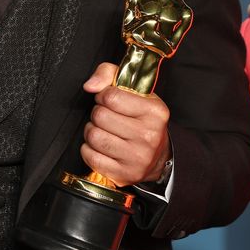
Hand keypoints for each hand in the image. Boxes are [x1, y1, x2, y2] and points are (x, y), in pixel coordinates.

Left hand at [80, 62, 171, 186]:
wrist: (159, 156)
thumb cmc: (142, 118)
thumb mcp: (134, 90)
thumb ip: (108, 74)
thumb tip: (89, 85)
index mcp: (154, 112)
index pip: (111, 97)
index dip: (103, 96)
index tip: (109, 100)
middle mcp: (148, 136)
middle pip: (100, 116)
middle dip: (98, 114)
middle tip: (107, 116)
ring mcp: (137, 158)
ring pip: (93, 136)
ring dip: (92, 131)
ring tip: (104, 130)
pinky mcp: (124, 174)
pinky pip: (90, 156)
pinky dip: (89, 149)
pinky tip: (101, 146)